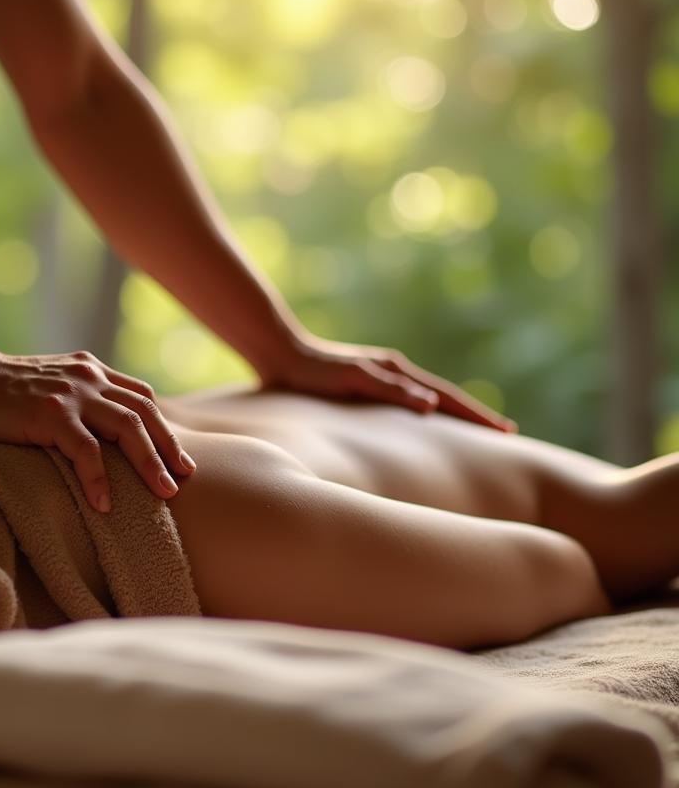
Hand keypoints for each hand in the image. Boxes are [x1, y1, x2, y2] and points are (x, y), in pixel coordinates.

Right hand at [0, 350, 196, 512]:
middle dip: (169, 447)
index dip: (163, 427)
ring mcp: (71, 394)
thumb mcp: (54, 384)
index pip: (141, 397)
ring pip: (127, 428)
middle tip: (185, 478)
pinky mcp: (50, 413)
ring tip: (164, 494)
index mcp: (92, 371)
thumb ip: (81, 398)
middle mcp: (89, 377)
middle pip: (144, 412)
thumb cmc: (4, 391)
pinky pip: (85, 450)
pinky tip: (105, 504)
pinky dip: (99, 478)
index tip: (178, 457)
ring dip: (150, 463)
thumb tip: (104, 435)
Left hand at [259, 334, 515, 432]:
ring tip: (475, 433)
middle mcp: (395, 373)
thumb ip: (390, 391)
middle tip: (506, 434)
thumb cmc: (313, 370)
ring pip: (429, 400)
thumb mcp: (352, 380)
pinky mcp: (366, 387)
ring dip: (454, 415)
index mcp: (397, 371)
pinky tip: (426, 427)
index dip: (476, 415)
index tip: (506, 431)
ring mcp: (382, 378)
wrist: (280, 353)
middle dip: (474, 415)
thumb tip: (432, 405)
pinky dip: (427, 415)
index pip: (448, 397)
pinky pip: (408, 404)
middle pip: (445, 397)